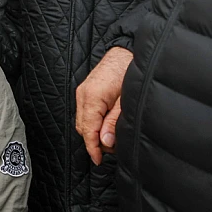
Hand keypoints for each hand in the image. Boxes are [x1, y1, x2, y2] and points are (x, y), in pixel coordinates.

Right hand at [75, 47, 131, 164]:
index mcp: (92, 98)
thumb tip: (106, 142)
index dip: (92, 147)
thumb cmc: (128, 72)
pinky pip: (84, 112)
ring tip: (112, 135)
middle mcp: (82, 95)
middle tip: (112, 149)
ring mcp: (82, 92)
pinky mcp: (86, 90)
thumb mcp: (126, 101)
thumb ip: (115, 122)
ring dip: (94, 131)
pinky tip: (106, 124)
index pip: (87, 130)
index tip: (98, 160)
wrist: (125, 52)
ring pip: (82, 120)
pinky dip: (93, 121)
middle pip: (82, 127)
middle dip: (94, 141)